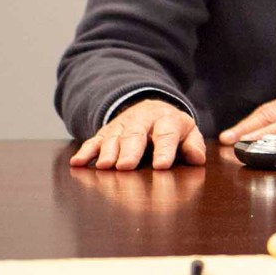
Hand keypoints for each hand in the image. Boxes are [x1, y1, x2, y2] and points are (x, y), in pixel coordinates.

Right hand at [69, 98, 205, 171]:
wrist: (149, 107)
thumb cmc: (171, 127)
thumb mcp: (187, 131)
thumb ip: (193, 144)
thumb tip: (197, 158)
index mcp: (166, 120)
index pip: (167, 135)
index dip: (165, 150)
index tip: (162, 166)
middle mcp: (142, 121)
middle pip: (135, 135)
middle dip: (130, 151)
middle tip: (126, 166)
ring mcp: (122, 126)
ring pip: (114, 138)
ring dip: (108, 152)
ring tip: (105, 166)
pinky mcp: (106, 132)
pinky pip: (94, 141)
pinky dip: (86, 151)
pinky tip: (78, 162)